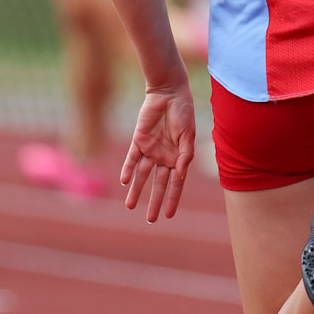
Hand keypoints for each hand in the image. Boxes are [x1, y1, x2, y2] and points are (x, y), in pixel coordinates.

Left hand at [120, 82, 196, 221]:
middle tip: (150, 220)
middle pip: (157, 184)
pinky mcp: (138, 141)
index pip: (175, 184)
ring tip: (130, 206)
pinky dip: (128, 169)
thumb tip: (180, 175)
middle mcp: (164, 157)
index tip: (169, 216)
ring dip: (136, 190)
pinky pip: (131, 159)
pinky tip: (125, 181)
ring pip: (141, 175)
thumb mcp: (188, 135)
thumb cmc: (183, 112)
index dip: (172, 200)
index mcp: (178, 158)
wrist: (169, 93)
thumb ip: (185, 155)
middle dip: (154, 201)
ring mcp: (150, 150)